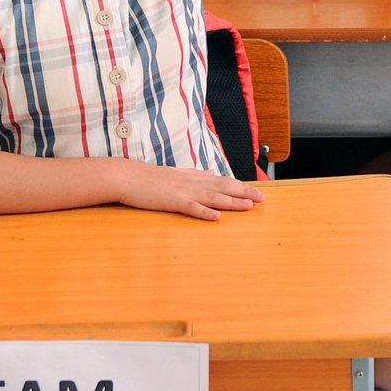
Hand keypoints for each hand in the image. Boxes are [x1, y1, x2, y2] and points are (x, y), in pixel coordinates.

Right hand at [118, 161, 263, 221]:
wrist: (127, 176)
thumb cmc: (149, 178)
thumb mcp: (175, 173)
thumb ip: (193, 175)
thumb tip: (209, 173)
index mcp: (193, 177)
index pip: (221, 181)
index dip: (240, 186)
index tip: (256, 190)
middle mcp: (191, 182)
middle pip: (222, 187)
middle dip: (244, 193)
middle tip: (263, 198)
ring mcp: (182, 191)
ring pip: (212, 197)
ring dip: (232, 201)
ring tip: (249, 206)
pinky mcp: (171, 201)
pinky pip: (191, 208)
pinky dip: (204, 212)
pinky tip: (217, 217)